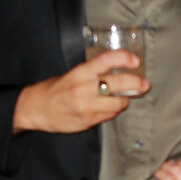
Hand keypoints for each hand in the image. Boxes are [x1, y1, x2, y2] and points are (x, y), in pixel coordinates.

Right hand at [12, 50, 149, 133]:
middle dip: (136, 83)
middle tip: (144, 84)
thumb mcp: (72, 74)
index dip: (123, 58)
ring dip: (125, 100)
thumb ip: (93, 73)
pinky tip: (111, 108)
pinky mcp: (88, 121)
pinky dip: (114, 111)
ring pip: (117, 103)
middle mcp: (84, 88)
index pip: (105, 60)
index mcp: (80, 73)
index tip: (135, 61)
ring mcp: (87, 106)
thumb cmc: (55, 89)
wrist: (36, 109)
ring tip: (125, 98)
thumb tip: (118, 71)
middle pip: (118, 84)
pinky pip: (109, 116)